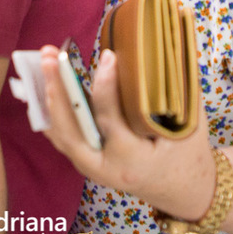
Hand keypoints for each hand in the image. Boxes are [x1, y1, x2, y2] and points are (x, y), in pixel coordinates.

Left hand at [38, 46, 214, 219]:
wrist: (183, 191)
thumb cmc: (188, 155)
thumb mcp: (188, 125)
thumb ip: (176, 88)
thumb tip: (168, 42)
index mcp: (132, 160)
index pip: (110, 119)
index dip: (105, 86)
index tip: (106, 56)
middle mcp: (104, 168)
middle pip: (71, 128)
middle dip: (58, 89)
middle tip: (51, 56)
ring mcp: (91, 167)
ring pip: (59, 132)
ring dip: (49, 95)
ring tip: (45, 60)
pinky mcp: (85, 162)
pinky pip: (61, 135)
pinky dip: (50, 109)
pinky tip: (44, 83)